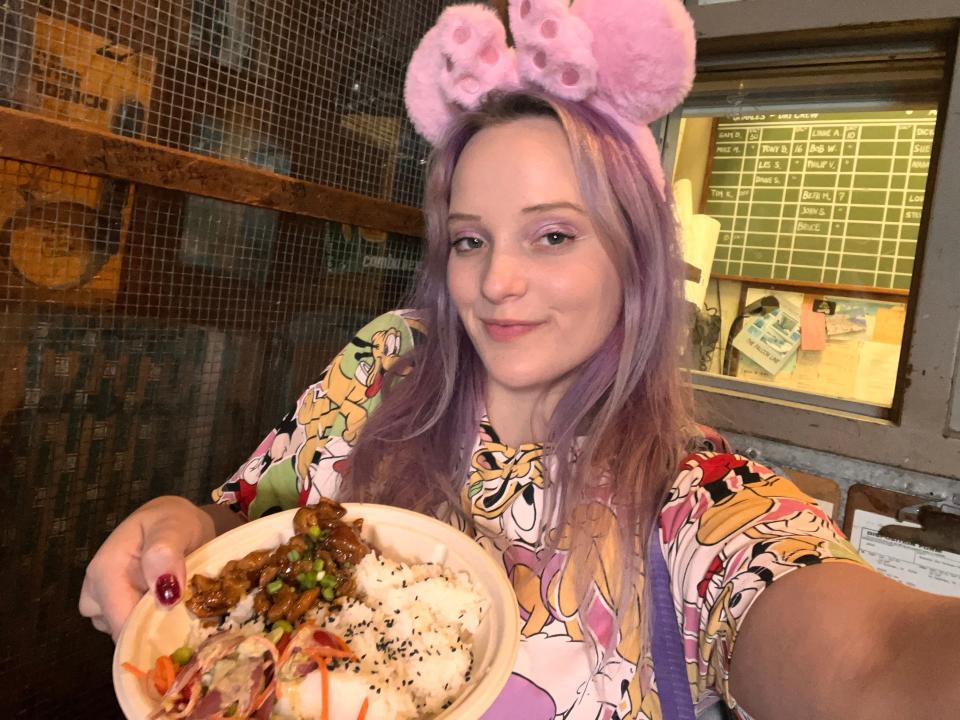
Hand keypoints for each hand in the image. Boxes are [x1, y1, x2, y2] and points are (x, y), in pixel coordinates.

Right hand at [78, 496, 214, 640]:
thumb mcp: (175, 527)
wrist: (172, 521)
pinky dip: (151, 625)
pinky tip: (171, 607)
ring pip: (127, 634)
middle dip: (154, 631)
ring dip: (154, 627)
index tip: (180, 634)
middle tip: (188, 613)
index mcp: (105, 570)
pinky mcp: (114, 610)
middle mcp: (95, 591)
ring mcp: (102, 604)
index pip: (121, 623)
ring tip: (181, 604)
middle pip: (122, 633)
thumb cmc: (173, 521)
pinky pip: (131, 630)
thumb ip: (166, 554)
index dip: (149, 635)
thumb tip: (165, 595)